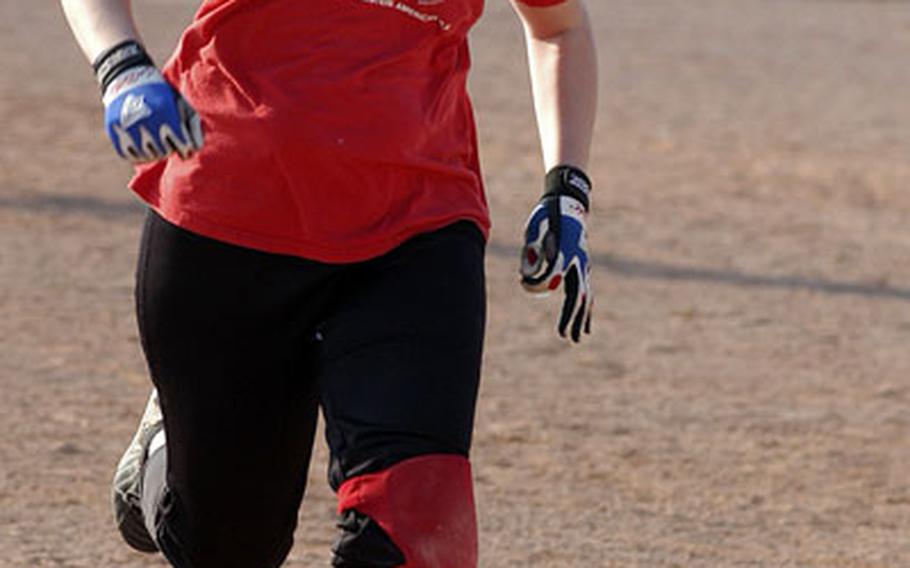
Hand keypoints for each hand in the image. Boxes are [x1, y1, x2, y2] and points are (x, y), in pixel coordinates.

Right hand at [95, 41, 202, 162]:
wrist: (129, 78)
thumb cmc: (162, 94)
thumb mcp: (182, 104)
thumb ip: (192, 126)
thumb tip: (192, 152)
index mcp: (165, 113)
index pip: (183, 146)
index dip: (185, 146)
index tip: (183, 142)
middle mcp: (145, 121)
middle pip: (164, 152)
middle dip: (168, 147)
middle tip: (165, 137)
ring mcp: (127, 127)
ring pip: (147, 156)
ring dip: (154, 152)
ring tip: (154, 140)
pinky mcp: (114, 130)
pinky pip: (130, 154)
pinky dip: (137, 154)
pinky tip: (141, 144)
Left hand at [520, 165, 592, 341]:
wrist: (568, 203)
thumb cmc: (547, 215)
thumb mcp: (534, 227)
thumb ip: (530, 250)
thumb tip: (526, 274)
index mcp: (566, 248)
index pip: (554, 275)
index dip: (537, 283)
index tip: (523, 282)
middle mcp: (579, 259)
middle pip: (577, 294)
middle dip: (570, 316)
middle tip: (563, 336)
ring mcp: (584, 263)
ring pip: (585, 296)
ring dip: (579, 319)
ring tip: (576, 338)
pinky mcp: (583, 267)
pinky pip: (586, 292)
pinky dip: (585, 310)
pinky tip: (584, 326)